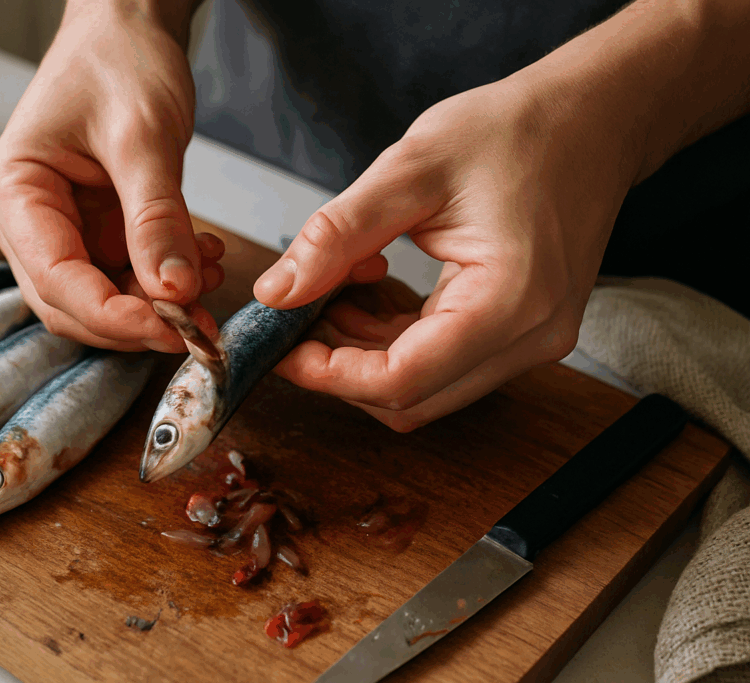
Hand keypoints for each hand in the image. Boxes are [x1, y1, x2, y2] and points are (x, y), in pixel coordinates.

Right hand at [0, 0, 219, 353]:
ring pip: (101, 298)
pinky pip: (125, 276)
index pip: (55, 278)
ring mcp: (61, 229)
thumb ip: (156, 217)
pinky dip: (164, 280)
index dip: (112, 315)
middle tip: (198, 324)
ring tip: (207, 277)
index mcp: (14, 190)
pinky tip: (200, 260)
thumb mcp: (143, 138)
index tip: (170, 330)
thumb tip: (173, 292)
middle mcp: (26, 219)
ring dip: (155, 304)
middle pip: (70, 303)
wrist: (128, 29)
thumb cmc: (118, 62)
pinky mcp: (94, 231)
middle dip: (135, 320)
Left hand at [254, 78, 637, 431]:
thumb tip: (278, 292)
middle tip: (296, 321)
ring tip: (332, 293)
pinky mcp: (522, 332)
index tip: (282, 348)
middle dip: (341, 369)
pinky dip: (395, 342)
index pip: (403, 379)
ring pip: (426, 387)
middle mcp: (531, 339)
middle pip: (413, 398)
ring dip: (365, 355)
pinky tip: (370, 292)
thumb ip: (337, 235)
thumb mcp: (411, 170)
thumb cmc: (517, 131)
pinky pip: (444, 363)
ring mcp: (532, 342)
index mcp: (511, 301)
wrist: (590, 120)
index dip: (330, 375)